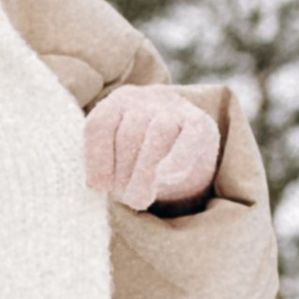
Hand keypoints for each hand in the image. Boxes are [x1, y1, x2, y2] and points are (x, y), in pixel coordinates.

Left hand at [83, 84, 220, 209]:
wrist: (184, 150)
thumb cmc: (138, 159)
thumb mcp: (115, 160)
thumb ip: (103, 165)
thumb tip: (97, 185)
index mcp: (118, 102)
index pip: (100, 124)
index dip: (97, 159)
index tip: (99, 188)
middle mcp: (145, 98)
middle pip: (129, 133)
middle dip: (124, 173)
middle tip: (125, 198)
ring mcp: (175, 107)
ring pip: (159, 133)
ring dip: (145, 173)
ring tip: (140, 199)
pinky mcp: (201, 122)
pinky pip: (190, 137)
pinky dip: (177, 159)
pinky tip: (166, 177)